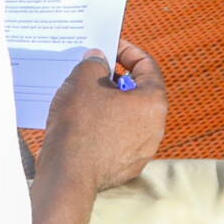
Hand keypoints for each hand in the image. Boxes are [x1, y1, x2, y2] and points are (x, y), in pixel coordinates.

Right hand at [37, 43, 166, 194]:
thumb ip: (95, 62)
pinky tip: (84, 123)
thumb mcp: (83, 80)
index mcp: (153, 102)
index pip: (147, 66)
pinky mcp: (127, 167)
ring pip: (129, 117)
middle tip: (95, 70)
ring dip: (111, 104)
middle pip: (140, 93)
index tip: (110, 47)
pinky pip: (119, 138)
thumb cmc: (79, 125)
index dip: (127, 51)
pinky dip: (106, 127)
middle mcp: (155, 127)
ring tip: (85, 97)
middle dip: (117, 79)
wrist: (67, 176)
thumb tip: (98, 59)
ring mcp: (143, 151)